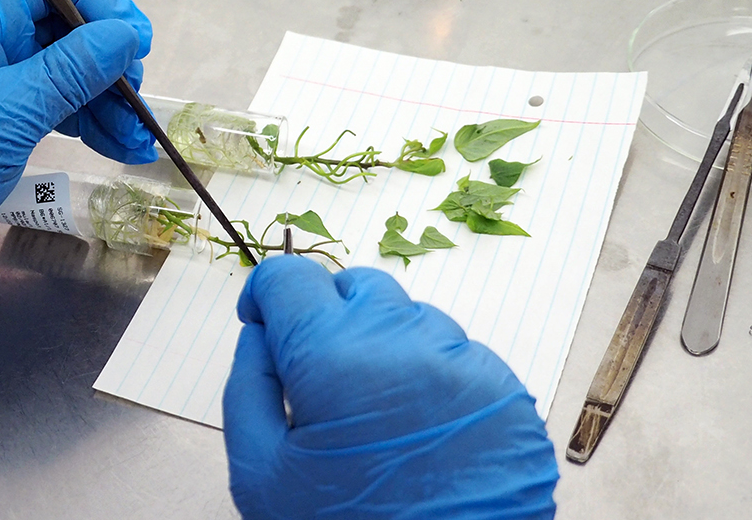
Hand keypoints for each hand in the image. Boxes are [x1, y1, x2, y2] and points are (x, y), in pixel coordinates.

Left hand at [0, 0, 155, 262]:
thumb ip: (68, 72)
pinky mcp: (5, 119)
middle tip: (137, 93)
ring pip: (69, 71)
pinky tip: (125, 145)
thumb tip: (124, 35)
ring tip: (140, 135)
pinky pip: (59, 107)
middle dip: (109, 57)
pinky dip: (91, 122)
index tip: (133, 37)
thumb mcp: (7, 115)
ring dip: (109, 98)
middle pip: (65, 27)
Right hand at [223, 256, 557, 518]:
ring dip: (380, 346)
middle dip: (325, 318)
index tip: (264, 322)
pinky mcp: (504, 390)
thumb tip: (259, 337)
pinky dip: (428, 376)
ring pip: (408, 318)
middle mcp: (405, 343)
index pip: (291, 278)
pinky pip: (456, 355)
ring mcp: (463, 364)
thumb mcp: (260, 473)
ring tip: (373, 414)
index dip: (266, 295)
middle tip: (319, 380)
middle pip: (353, 287)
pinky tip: (416, 429)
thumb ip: (246, 387)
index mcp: (335, 358)